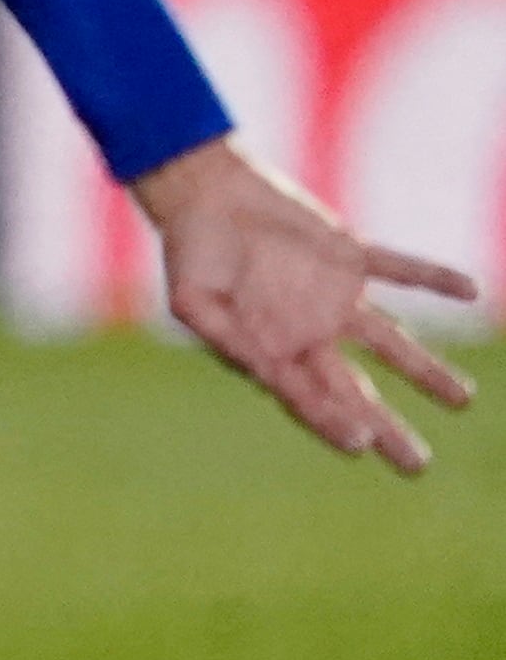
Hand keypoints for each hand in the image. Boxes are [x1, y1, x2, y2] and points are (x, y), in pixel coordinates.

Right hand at [131, 135, 476, 475]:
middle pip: (356, 389)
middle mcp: (309, 333)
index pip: (308, 397)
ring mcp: (333, 298)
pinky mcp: (349, 257)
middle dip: (387, 427)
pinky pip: (398, 268)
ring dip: (426, 370)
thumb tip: (265, 374)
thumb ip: (226, 336)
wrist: (206, 194)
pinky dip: (432, 278)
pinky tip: (470, 291)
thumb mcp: (192, 302)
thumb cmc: (190, 252)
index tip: (360, 443)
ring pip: (390, 341)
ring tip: (462, 401)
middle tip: (417, 464)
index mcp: (270, 351)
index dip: (332, 419)